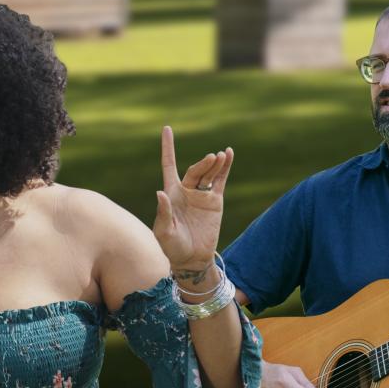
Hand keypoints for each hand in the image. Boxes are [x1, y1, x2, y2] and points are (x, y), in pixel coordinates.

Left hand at [153, 125, 232, 278]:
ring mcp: (201, 194)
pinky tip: (228, 154)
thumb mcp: (164, 232)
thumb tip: (160, 192)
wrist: (192, 258)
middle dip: (202, 163)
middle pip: (194, 170)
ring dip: (214, 164)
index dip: (168, 147)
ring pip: (209, 173)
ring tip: (220, 155)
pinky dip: (225, 167)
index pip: (169, 164)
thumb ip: (163, 213)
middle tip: (211, 158)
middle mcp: (186, 190)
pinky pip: (221, 180)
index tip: (167, 129)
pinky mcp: (215, 201)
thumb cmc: (172, 247)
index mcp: (171, 193)